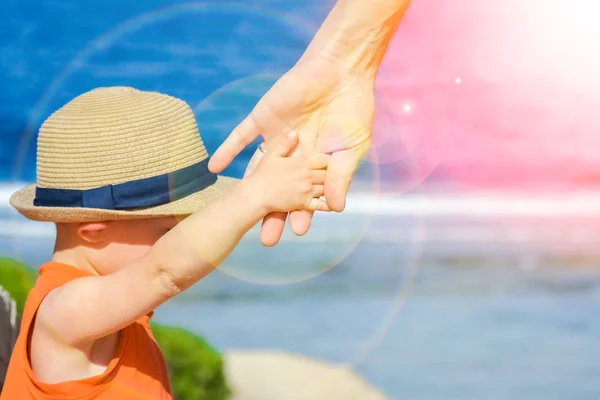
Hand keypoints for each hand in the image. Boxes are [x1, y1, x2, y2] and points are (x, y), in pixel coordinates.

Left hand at [209, 57, 374, 244]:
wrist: (339, 71)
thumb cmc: (352, 110)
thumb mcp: (350, 148)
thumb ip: (340, 178)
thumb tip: (336, 209)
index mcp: (315, 164)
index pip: (305, 194)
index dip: (302, 212)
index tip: (298, 231)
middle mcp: (293, 156)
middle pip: (280, 190)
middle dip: (274, 213)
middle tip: (266, 239)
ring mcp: (276, 139)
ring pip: (259, 170)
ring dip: (250, 189)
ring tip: (240, 212)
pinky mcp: (263, 120)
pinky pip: (241, 137)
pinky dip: (228, 151)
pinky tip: (215, 168)